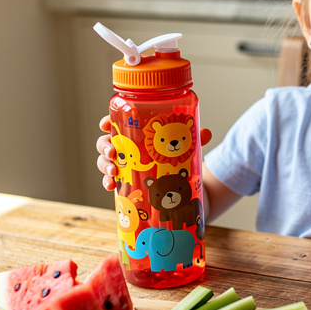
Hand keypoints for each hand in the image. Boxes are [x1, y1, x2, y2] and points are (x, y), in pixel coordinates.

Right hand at [95, 116, 212, 191]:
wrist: (184, 187)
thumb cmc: (178, 159)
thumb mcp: (186, 148)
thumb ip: (194, 140)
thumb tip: (206, 133)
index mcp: (137, 134)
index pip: (118, 123)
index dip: (108, 122)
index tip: (105, 124)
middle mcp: (128, 148)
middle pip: (106, 142)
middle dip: (104, 146)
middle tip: (113, 152)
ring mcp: (125, 166)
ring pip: (105, 161)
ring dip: (104, 165)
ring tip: (114, 172)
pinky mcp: (127, 183)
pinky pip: (111, 181)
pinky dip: (108, 183)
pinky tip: (111, 186)